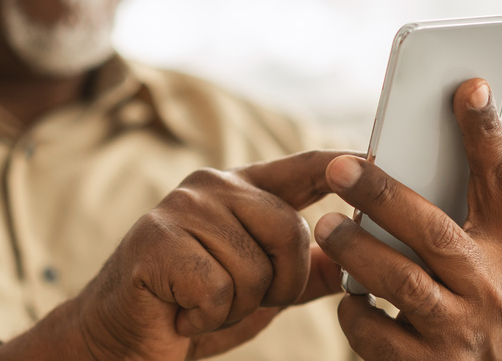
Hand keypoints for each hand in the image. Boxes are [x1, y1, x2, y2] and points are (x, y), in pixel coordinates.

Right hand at [0, 150, 351, 360]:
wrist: (122, 340)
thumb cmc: (191, 309)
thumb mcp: (260, 290)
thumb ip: (304, 271)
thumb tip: (357, 260)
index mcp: (239, 191)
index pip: (302, 168)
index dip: (342, 166)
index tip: (378, 160)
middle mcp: (211, 187)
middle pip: (291, 231)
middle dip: (279, 285)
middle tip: (239, 301)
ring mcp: (181, 209)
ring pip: (255, 267)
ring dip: (235, 306)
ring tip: (201, 304)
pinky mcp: (157, 240)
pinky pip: (218, 287)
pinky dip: (206, 315)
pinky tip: (181, 311)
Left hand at [314, 78, 501, 359]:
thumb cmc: (479, 316)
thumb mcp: (493, 270)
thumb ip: (463, 224)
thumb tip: (405, 157)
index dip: (486, 132)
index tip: (468, 85)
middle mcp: (494, 289)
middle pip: (434, 231)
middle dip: (383, 194)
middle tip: (339, 167)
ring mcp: (462, 333)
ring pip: (401, 282)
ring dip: (357, 249)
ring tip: (325, 227)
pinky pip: (375, 331)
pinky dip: (353, 310)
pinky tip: (346, 298)